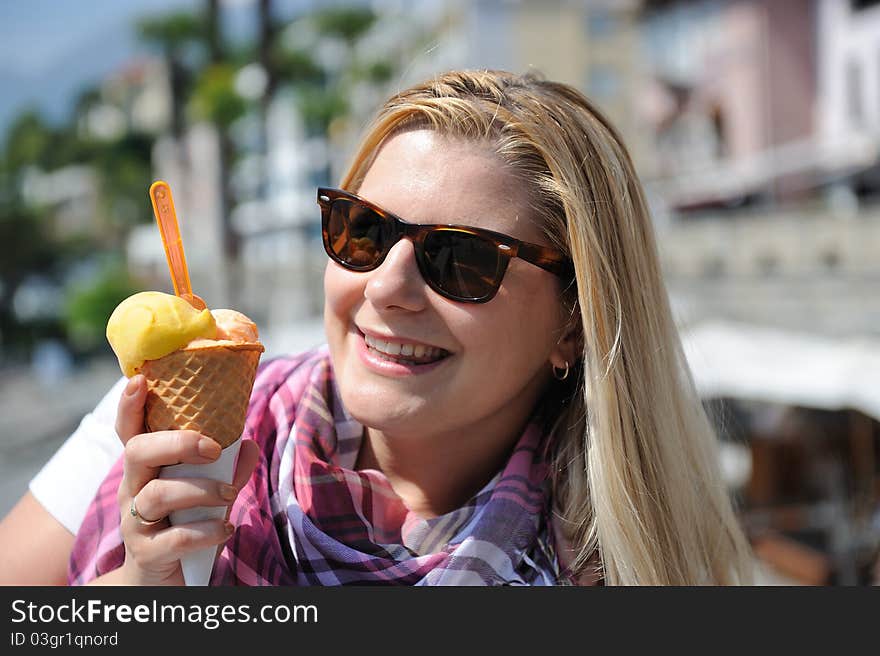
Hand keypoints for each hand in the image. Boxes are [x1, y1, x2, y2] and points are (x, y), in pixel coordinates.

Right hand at [112, 375, 258, 584]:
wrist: (161, 581)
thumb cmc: (183, 525)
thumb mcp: (206, 494)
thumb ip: (227, 468)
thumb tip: (249, 444)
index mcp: (146, 469)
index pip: (129, 432)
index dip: (129, 406)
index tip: (140, 380)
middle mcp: (133, 490)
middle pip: (137, 452)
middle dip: (177, 443)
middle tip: (212, 448)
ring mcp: (135, 522)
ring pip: (158, 494)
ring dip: (202, 490)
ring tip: (230, 495)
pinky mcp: (146, 553)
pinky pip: (174, 538)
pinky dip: (207, 531)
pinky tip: (226, 529)